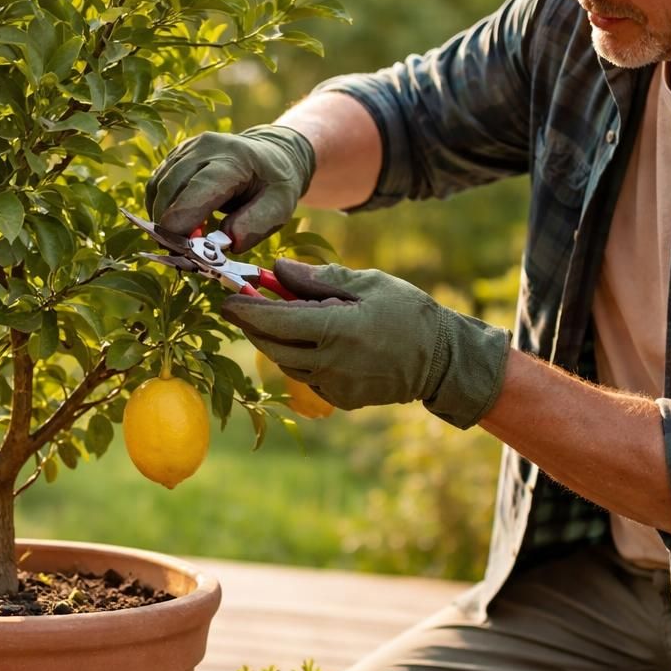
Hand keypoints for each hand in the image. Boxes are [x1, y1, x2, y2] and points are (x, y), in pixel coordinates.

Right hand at [144, 125, 314, 250]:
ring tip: (183, 239)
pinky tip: (178, 223)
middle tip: (180, 254)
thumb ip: (255, 225)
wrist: (271, 154)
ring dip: (162, 219)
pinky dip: (160, 208)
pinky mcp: (176, 156)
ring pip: (159, 187)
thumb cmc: (274, 185)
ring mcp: (187, 149)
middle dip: (169, 226)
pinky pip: (156, 185)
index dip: (183, 221)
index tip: (180, 250)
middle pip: (171, 188)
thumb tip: (227, 243)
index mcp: (234, 159)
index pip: (198, 189)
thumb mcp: (279, 207)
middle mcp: (205, 148)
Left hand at [221, 259, 511, 427]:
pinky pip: (307, 376)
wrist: (443, 360)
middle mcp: (331, 363)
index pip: (275, 321)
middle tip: (240, 304)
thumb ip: (318, 278)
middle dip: (252, 325)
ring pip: (287, 362)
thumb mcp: (366, 283)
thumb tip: (277, 271)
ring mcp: (335, 386)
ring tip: (283, 315)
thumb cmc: (408, 312)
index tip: (227, 298)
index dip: (247, 309)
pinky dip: (300, 357)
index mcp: (337, 330)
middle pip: (272, 345)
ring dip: (276, 340)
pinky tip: (314, 340)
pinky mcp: (342, 399)